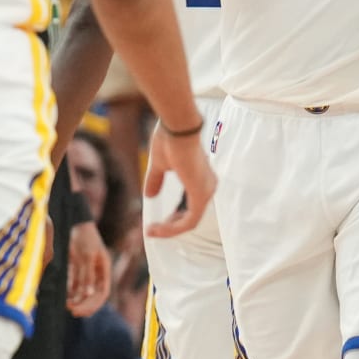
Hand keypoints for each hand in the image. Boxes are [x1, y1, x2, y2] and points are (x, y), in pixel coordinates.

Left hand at [67, 220, 112, 317]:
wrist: (73, 221)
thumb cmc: (85, 236)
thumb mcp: (88, 255)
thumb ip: (87, 274)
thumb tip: (88, 294)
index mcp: (103, 270)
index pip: (102, 293)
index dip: (94, 304)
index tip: (81, 311)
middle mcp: (95, 273)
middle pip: (92, 296)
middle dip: (84, 305)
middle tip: (72, 311)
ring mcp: (84, 272)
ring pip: (82, 293)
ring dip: (76, 301)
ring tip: (66, 305)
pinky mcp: (73, 269)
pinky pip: (72, 285)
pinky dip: (69, 292)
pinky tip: (63, 297)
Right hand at [144, 124, 214, 238]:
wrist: (177, 128)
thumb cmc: (170, 139)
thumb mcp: (160, 165)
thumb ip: (157, 181)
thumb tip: (149, 195)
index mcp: (201, 177)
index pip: (191, 205)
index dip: (174, 217)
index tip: (158, 221)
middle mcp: (208, 186)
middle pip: (191, 216)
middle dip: (172, 225)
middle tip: (154, 228)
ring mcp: (206, 191)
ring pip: (190, 221)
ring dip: (170, 229)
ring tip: (152, 230)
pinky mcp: (201, 195)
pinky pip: (189, 221)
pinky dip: (173, 228)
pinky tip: (158, 228)